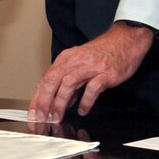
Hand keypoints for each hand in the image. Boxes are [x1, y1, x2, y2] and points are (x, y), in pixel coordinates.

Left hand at [30, 23, 152, 120]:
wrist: (125, 40)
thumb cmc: (103, 53)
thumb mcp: (81, 63)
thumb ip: (70, 82)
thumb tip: (60, 101)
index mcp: (66, 59)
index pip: (46, 79)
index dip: (37, 98)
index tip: (33, 113)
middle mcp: (75, 61)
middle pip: (53, 80)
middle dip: (44, 101)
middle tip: (41, 118)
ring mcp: (90, 66)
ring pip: (68, 84)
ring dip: (60, 102)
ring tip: (58, 117)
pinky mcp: (105, 73)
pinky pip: (92, 88)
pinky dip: (85, 101)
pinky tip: (82, 110)